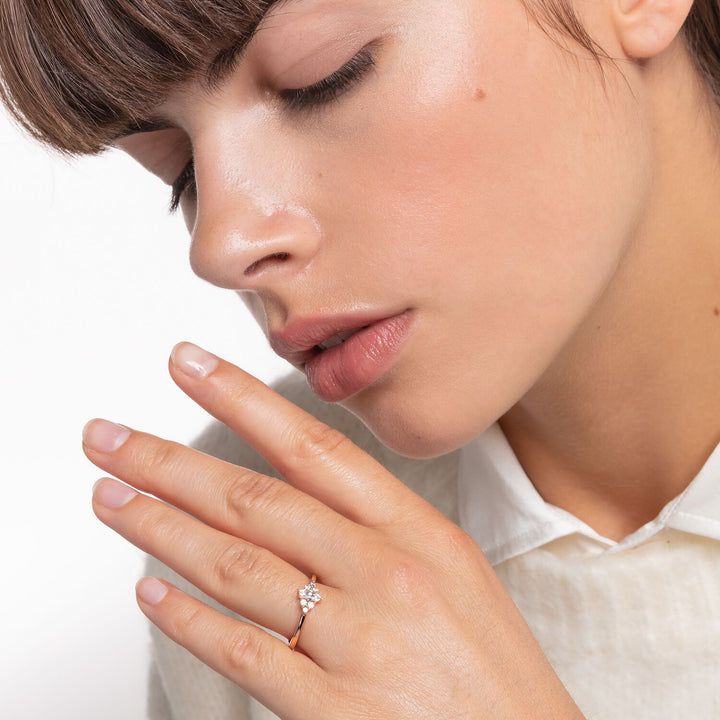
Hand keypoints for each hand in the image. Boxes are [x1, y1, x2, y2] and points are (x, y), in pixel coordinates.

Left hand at [83, 342, 582, 719]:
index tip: (189, 366)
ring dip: (160, 528)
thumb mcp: (454, 572)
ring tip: (111, 497)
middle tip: (111, 435)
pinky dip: (187, 620)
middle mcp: (385, 575)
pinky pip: (244, 652)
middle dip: (169, 462)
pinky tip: (150, 594)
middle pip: (256, 500)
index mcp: (418, 532)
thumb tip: (295, 499)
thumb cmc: (494, 669)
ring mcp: (359, 642)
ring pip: (236, 567)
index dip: (241, 399)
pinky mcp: (335, 712)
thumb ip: (377, 530)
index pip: (311, 447)